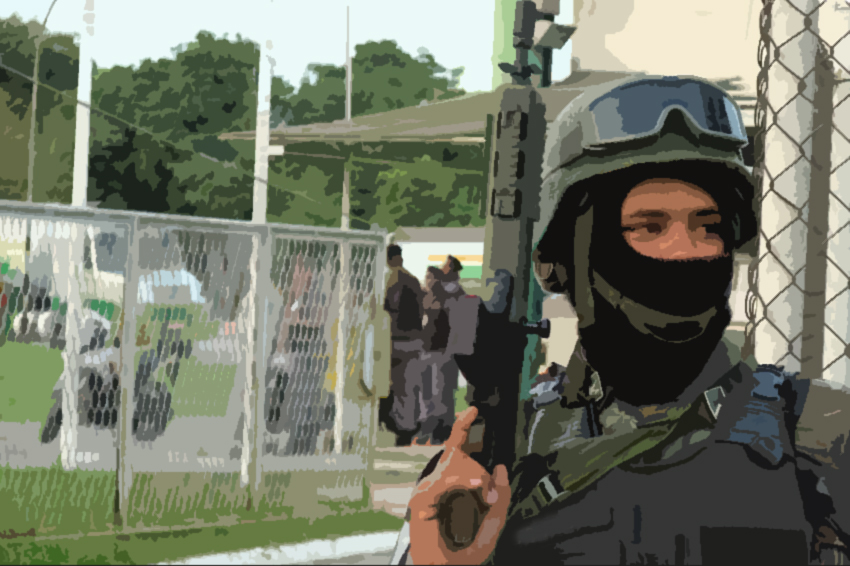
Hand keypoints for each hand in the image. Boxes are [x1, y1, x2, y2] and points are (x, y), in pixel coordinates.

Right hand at [408, 407, 511, 564]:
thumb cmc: (464, 550)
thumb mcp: (492, 521)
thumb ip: (500, 496)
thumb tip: (500, 469)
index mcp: (454, 484)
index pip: (457, 449)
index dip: (463, 427)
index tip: (474, 411)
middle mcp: (440, 482)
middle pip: (457, 452)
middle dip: (477, 466)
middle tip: (488, 491)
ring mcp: (428, 489)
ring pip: (454, 464)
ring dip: (474, 476)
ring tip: (483, 494)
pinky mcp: (421, 499)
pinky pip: (442, 481)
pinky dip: (459, 482)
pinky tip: (472, 488)